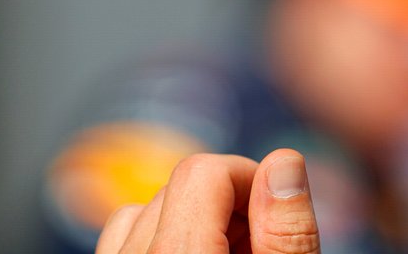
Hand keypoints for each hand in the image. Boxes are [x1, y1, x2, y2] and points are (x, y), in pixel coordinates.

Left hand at [95, 148, 320, 253]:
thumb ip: (287, 231)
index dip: (251, 178)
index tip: (278, 210)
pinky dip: (158, 240)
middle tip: (263, 246)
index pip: (204, 170)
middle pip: (178, 186)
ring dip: (191, 221)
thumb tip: (283, 161)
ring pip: (144, 212)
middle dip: (229, 203)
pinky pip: (120, 242)